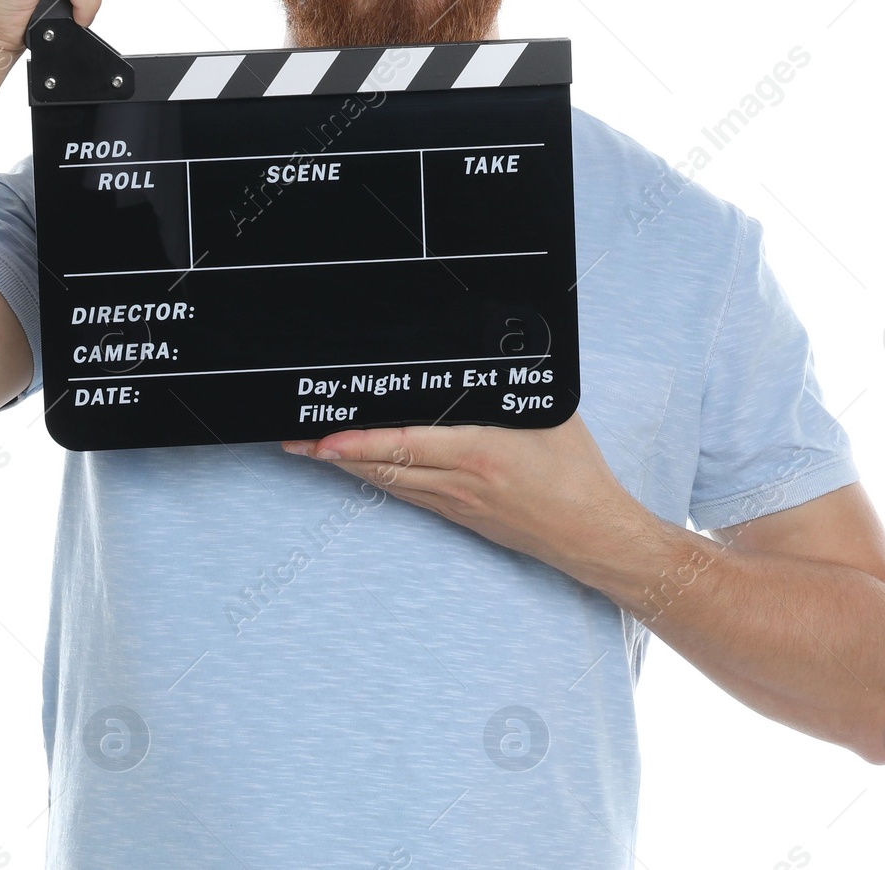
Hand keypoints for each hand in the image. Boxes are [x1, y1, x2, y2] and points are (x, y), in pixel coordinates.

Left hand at [281, 411, 641, 576]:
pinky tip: (355, 467)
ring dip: (347, 465)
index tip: (325, 438)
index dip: (360, 442)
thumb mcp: (547, 413)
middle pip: (383, 466)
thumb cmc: (575, 472)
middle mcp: (458, 482)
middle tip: (292, 438)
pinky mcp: (457, 516)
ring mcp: (455, 503)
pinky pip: (406, 493)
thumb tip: (483, 350)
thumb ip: (508, 385)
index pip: (405, 445)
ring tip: (308, 447)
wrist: (592, 534)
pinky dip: (376, 477)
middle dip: (334, 453)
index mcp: (479, 451)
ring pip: (389, 482)